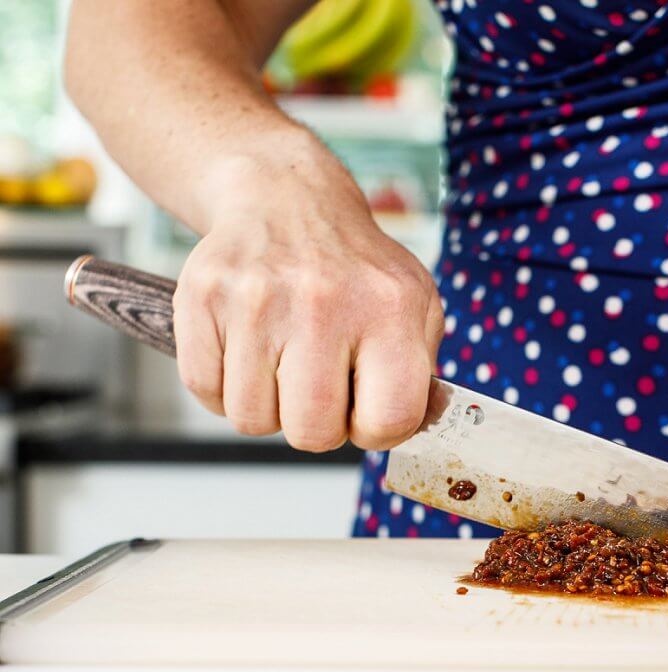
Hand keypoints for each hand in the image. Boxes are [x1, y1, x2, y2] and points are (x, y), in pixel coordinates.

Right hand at [174, 146, 442, 451]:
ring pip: (251, 418)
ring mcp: (257, 299)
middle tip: (319, 391)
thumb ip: (422, 371)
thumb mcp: (415, 305)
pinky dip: (223, 386)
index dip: (376, 430)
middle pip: (311, 432)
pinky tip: (248, 352)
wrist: (285, 200)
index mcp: (389, 309)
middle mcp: (323, 302)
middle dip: (316, 426)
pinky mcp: (202, 297)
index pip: (389, 418)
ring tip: (283, 365)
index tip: (366, 410)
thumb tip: (414, 427)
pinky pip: (204, 389)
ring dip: (267, 407)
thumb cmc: (354, 268)